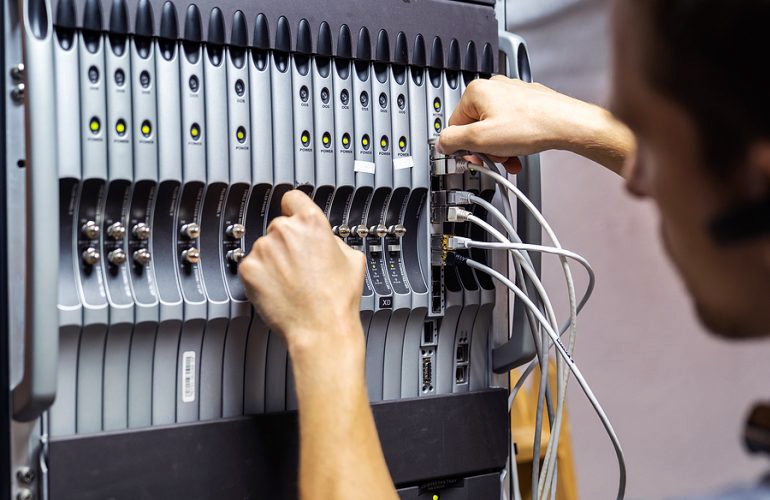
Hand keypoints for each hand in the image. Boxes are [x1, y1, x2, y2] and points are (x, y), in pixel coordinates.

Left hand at [239, 190, 366, 357]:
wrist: (320, 328)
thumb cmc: (337, 299)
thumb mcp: (353, 259)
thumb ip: (333, 239)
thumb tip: (324, 239)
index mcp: (311, 222)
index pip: (292, 198)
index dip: (294, 209)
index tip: (292, 215)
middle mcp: (284, 230)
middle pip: (279, 226)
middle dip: (287, 243)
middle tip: (299, 265)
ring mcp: (264, 249)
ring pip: (265, 248)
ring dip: (273, 260)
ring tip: (290, 282)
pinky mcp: (248, 269)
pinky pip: (252, 266)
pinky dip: (260, 276)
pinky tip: (278, 289)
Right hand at [438, 76, 632, 173]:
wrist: (567, 124)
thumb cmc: (530, 126)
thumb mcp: (480, 140)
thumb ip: (453, 141)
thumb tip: (441, 143)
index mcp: (476, 92)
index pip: (455, 125)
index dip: (464, 146)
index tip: (474, 158)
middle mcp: (493, 87)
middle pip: (475, 127)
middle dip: (485, 148)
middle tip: (496, 158)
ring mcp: (511, 94)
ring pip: (494, 128)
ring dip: (500, 148)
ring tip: (511, 157)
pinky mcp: (526, 102)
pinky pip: (510, 125)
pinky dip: (513, 141)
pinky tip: (521, 151)